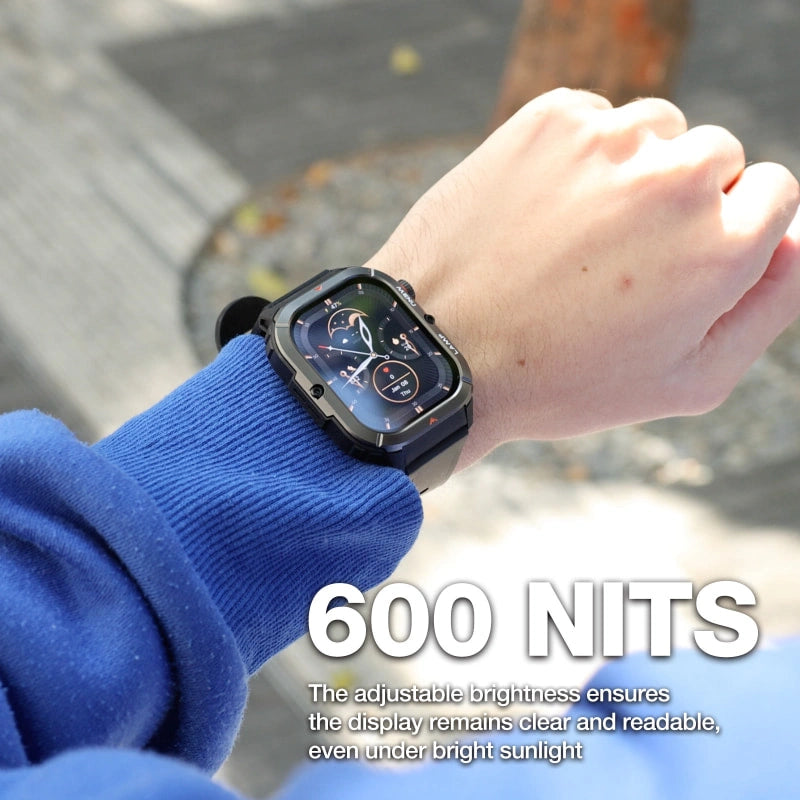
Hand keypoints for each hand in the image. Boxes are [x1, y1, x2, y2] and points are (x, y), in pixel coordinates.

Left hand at [365, 88, 799, 468]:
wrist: (441, 350)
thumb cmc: (561, 379)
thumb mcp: (684, 383)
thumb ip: (766, 308)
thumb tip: (794, 240)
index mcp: (722, 247)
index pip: (773, 193)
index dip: (730, 226)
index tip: (681, 254)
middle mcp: (676, 180)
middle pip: (716, 155)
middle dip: (683, 198)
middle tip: (619, 256)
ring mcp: (609, 141)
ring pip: (656, 129)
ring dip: (632, 170)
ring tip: (576, 235)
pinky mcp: (549, 119)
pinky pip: (594, 117)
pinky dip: (578, 154)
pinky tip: (542, 209)